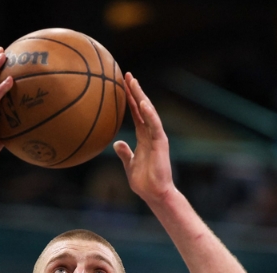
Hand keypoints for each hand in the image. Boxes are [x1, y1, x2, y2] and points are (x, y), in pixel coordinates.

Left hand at [114, 73, 175, 206]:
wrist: (155, 193)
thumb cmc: (144, 182)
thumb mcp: (130, 165)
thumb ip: (125, 153)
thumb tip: (116, 142)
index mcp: (144, 138)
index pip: (136, 114)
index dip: (130, 99)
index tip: (122, 85)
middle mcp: (151, 134)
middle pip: (142, 108)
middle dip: (135, 91)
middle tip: (126, 74)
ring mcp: (156, 137)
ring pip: (149, 112)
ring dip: (141, 96)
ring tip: (133, 82)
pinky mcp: (160, 143)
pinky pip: (154, 125)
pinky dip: (149, 114)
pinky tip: (142, 103)